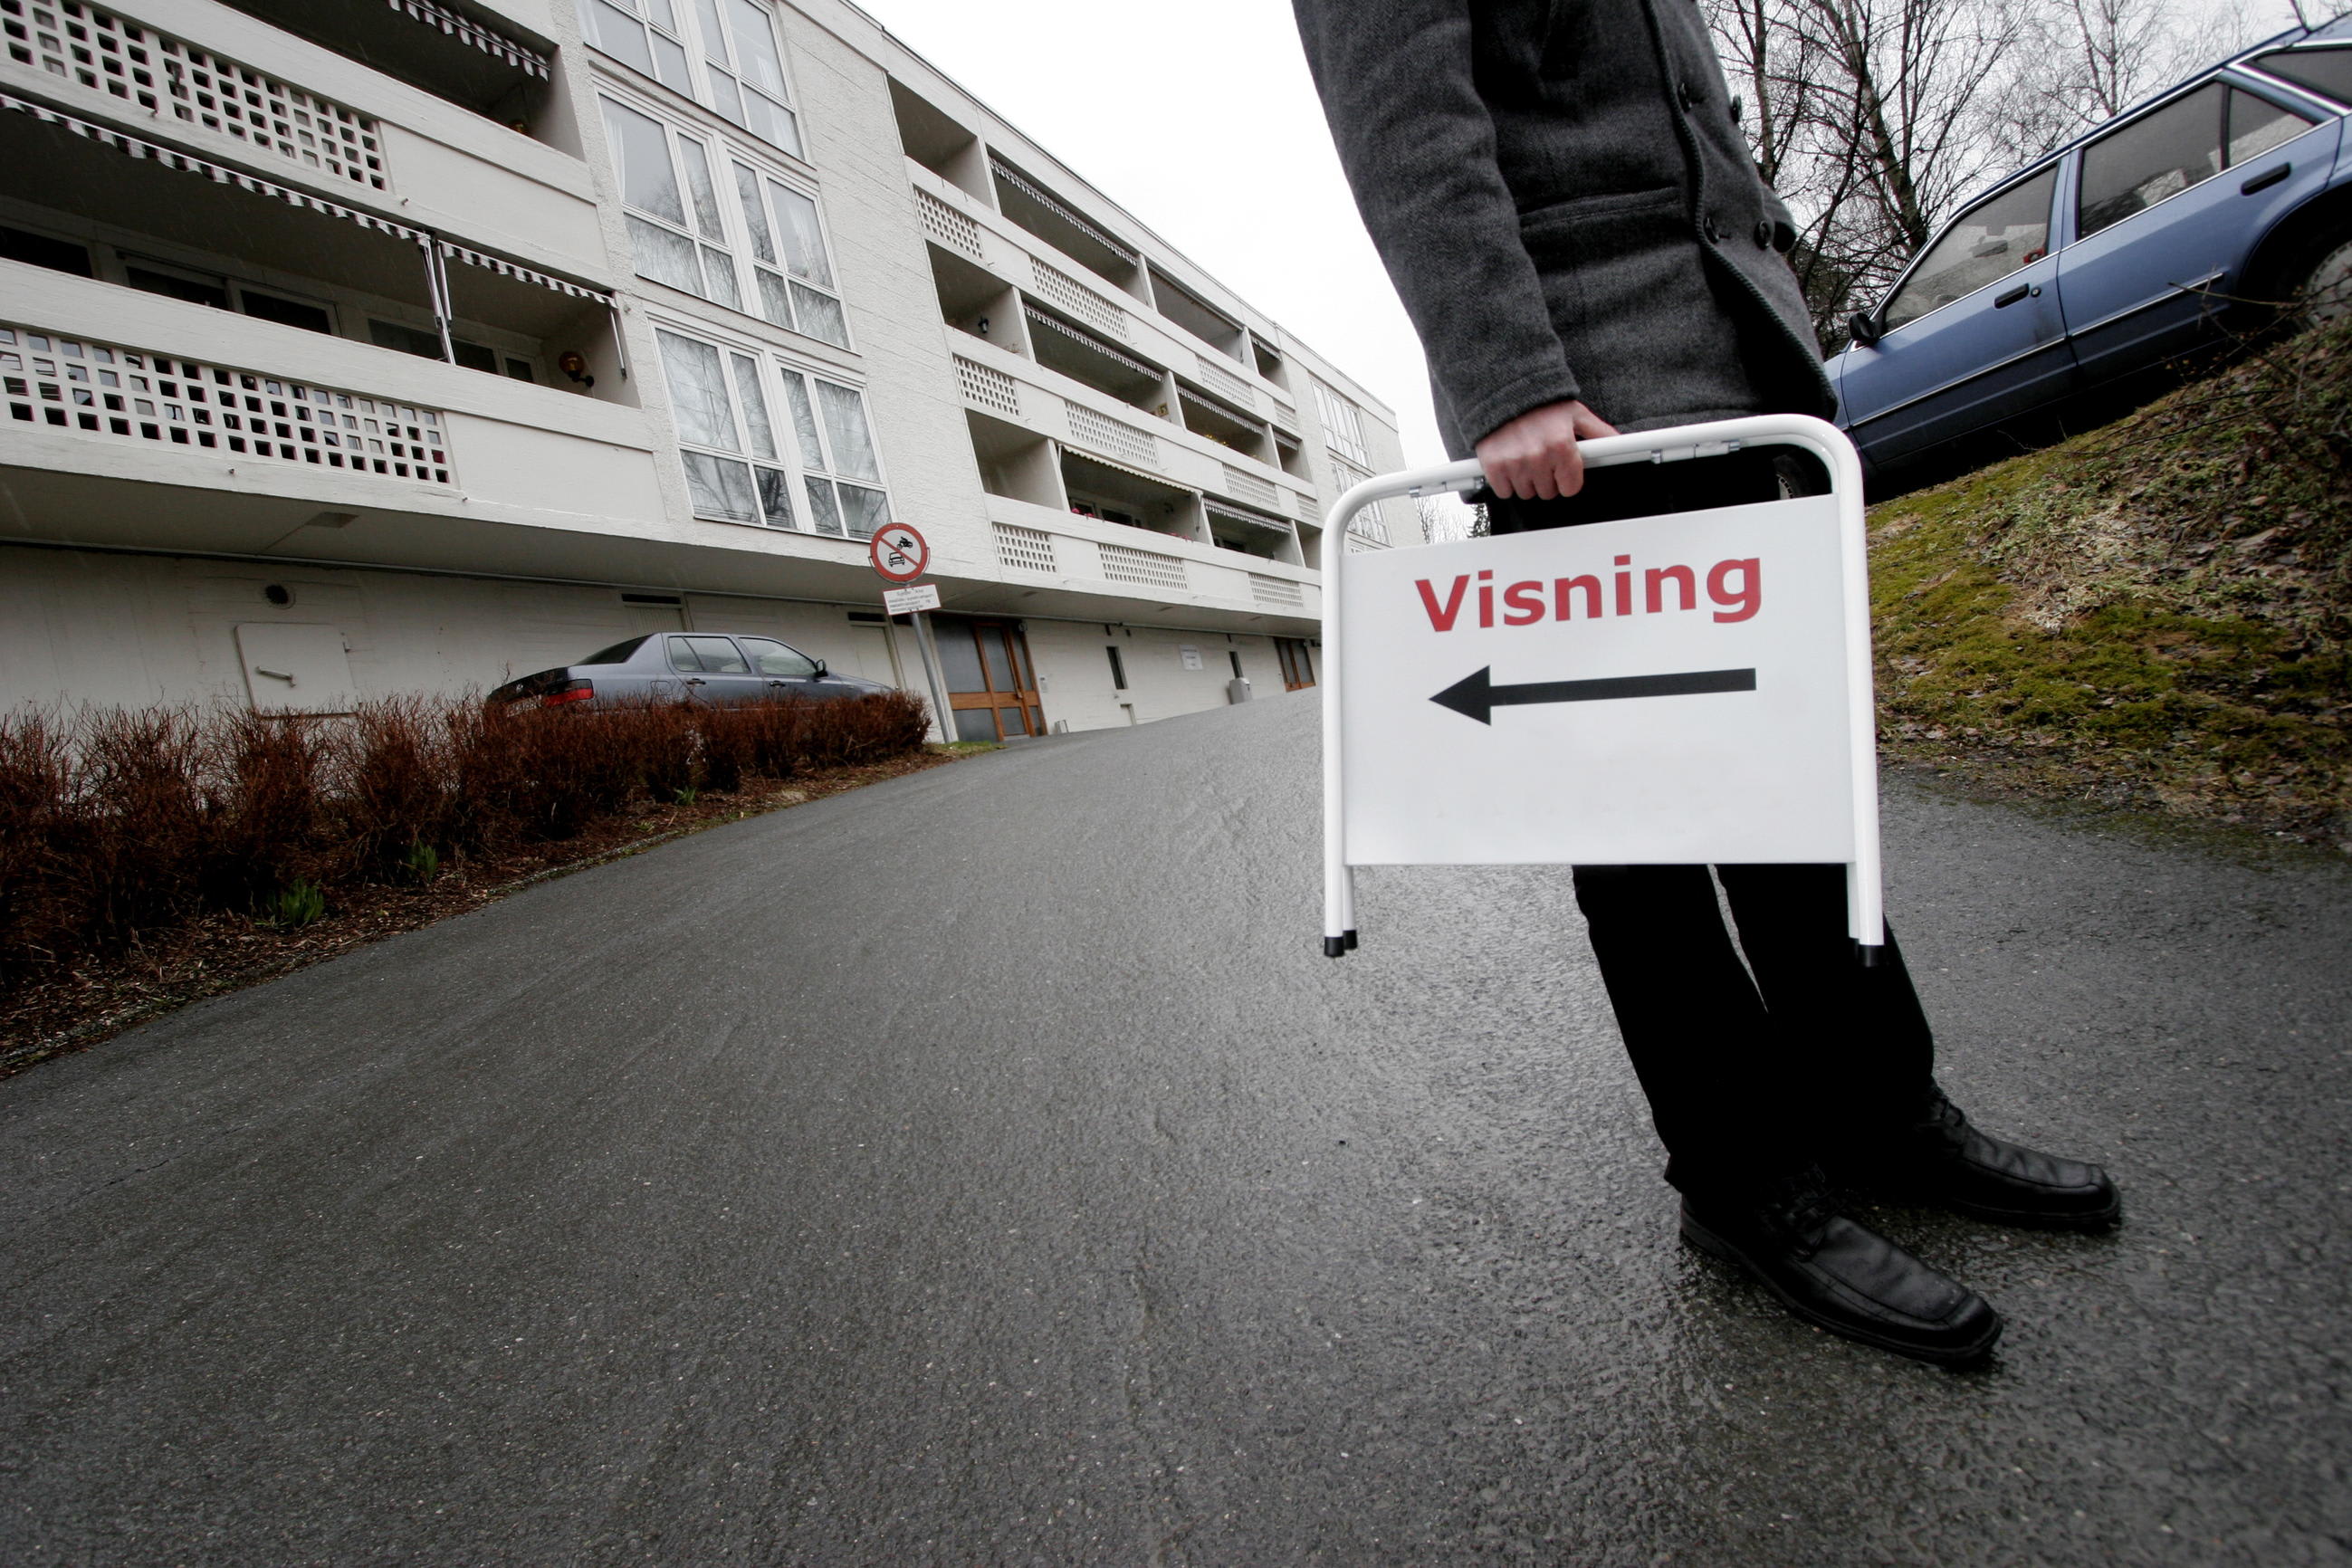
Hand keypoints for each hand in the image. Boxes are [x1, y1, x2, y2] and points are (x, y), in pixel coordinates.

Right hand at [1475, 399, 1619, 500]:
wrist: (1505, 390)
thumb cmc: (1542, 403)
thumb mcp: (1576, 414)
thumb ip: (1599, 432)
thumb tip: (1622, 444)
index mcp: (1562, 446)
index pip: (1570, 488)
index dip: (1567, 480)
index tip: (1561, 471)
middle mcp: (1539, 456)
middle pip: (1548, 492)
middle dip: (1546, 479)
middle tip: (1541, 459)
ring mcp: (1515, 463)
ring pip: (1526, 493)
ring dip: (1526, 481)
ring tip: (1524, 458)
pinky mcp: (1493, 466)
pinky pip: (1504, 491)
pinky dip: (1505, 482)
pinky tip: (1509, 463)